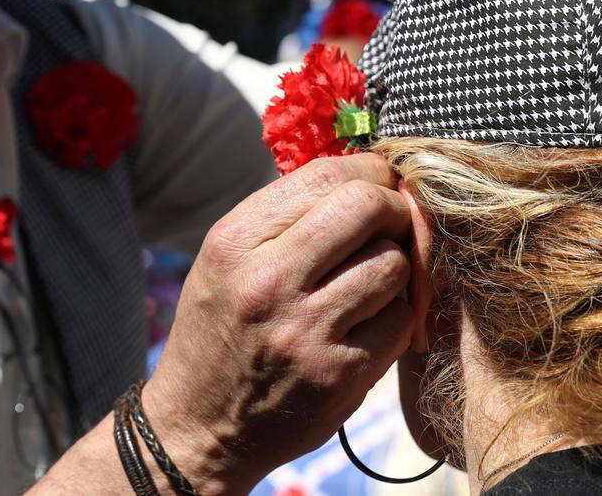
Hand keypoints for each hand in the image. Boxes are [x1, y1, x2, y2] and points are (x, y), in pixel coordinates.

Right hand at [143, 153, 417, 493]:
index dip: (369, 173)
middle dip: (394, 210)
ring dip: (396, 268)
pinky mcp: (340, 376)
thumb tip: (369, 175)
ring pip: (395, 264)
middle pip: (370, 209)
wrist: (198, 427)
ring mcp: (307, 331)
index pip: (328, 176)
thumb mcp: (228, 258)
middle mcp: (269, 281)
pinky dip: (396, 318)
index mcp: (236, 241)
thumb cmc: (222, 329)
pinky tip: (367, 326)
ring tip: (369, 283)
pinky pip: (403, 321)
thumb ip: (288, 214)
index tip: (377, 186)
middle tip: (391, 226)